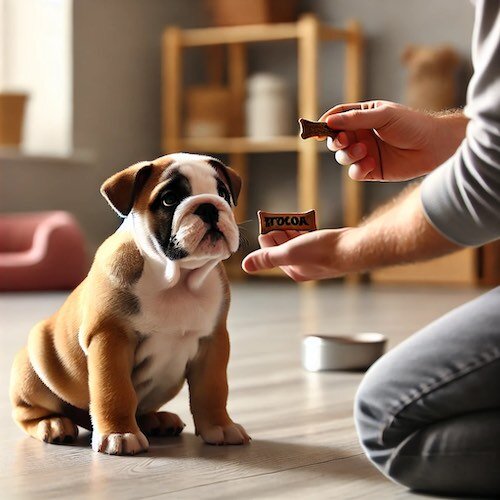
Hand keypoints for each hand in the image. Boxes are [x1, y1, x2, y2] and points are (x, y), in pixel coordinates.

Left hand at [242, 229, 356, 281]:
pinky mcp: (326, 249)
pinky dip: (304, 230)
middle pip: (283, 248)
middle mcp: (303, 267)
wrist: (354, 248)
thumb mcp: (289, 252)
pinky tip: (304, 222)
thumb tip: (245, 266)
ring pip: (297, 242)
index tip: (265, 224)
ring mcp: (315, 259)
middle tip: (275, 218)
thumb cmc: (323, 251)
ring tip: (288, 219)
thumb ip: (267, 258)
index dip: (267, 238)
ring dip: (291, 230)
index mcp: (293, 271)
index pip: (272, 253)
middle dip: (278, 233)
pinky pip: (309, 239)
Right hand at [319, 101, 466, 180]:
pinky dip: (359, 169)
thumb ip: (355, 119)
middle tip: (343, 142)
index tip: (317, 130)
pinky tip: (371, 164)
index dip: (326, 123)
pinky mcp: (372, 171)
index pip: (338, 118)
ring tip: (364, 151)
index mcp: (363, 117)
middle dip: (336, 142)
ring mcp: (366, 153)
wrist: (434, 147)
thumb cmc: (411, 124)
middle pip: (336, 140)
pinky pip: (354, 173)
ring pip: (342, 158)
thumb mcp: (383, 115)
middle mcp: (362, 135)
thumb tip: (329, 121)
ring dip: (348, 155)